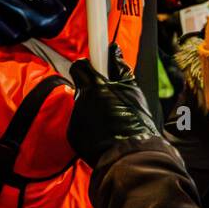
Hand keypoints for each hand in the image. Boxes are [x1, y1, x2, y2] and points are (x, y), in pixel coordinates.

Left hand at [67, 43, 157, 165]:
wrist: (129, 156)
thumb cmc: (135, 123)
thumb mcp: (132, 90)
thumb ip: (119, 68)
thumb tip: (113, 51)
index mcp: (94, 87)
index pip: (80, 66)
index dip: (88, 65)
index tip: (95, 64)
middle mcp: (80, 100)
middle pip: (82, 86)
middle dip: (94, 88)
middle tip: (111, 96)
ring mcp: (75, 118)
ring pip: (82, 105)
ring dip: (93, 108)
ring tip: (112, 119)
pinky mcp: (73, 134)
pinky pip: (80, 123)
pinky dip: (90, 125)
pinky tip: (105, 131)